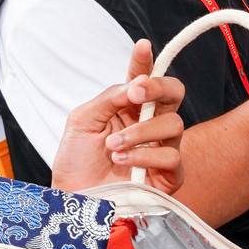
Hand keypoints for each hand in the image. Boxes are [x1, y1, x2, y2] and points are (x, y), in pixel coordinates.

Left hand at [51, 39, 185, 193]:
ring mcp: (160, 149)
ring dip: (139, 132)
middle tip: (136, 93)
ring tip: (112, 146)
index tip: (142, 47)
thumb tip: (134, 84)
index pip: (143, 79)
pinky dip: (144, 156)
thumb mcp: (82, 121)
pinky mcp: (168, 176)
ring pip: (174, 124)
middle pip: (174, 93)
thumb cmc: (76, 163)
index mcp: (127, 108)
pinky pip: (172, 157)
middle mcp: (148, 125)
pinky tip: (122, 162)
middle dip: (157, 87)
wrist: (74, 201)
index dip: (145, 61)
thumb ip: (109, 98)